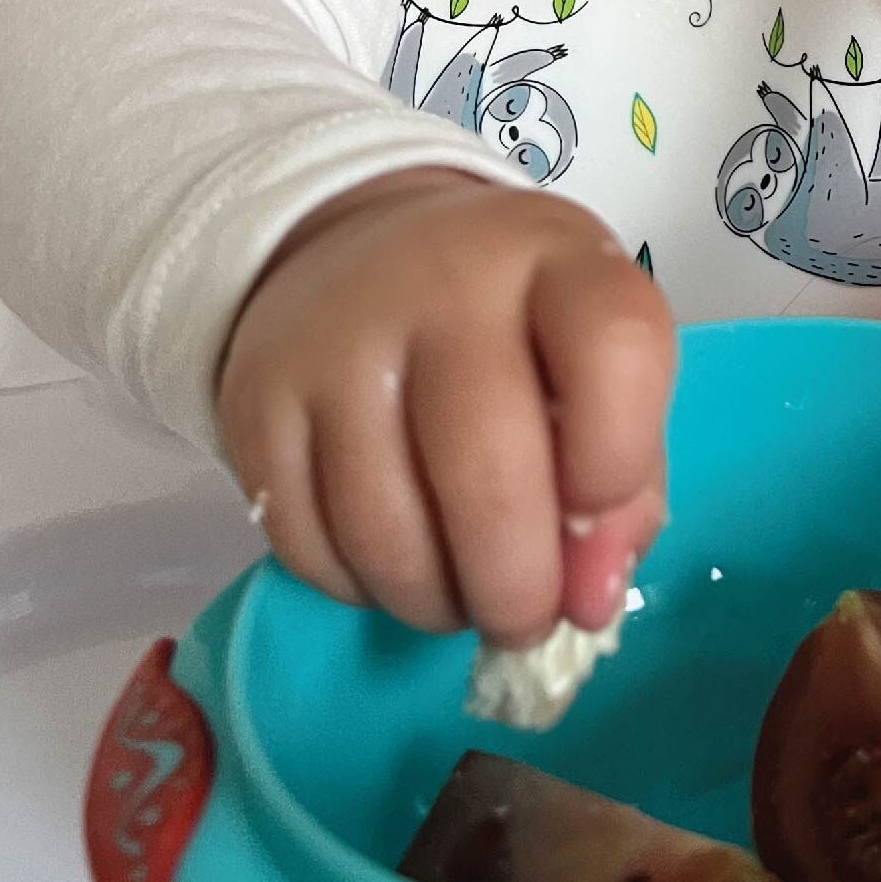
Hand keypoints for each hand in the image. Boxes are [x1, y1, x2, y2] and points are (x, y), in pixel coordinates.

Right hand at [218, 169, 674, 647]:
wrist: (368, 257)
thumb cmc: (519, 334)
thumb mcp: (599, 373)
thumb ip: (625, 487)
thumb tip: (588, 602)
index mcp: (560, 261)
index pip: (614, 346)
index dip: (618, 457)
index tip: (601, 516)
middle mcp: (444, 284)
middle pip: (485, 465)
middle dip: (518, 585)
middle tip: (528, 623)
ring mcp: (336, 340)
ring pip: (384, 526)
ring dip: (436, 600)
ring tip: (466, 601)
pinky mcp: (255, 400)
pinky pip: (305, 543)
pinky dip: (361, 588)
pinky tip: (399, 570)